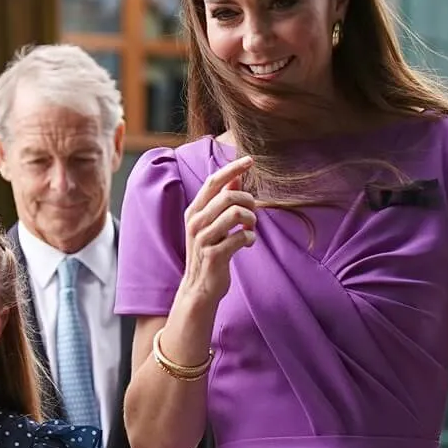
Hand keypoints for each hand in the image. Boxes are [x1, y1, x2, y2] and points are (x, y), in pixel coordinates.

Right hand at [179, 155, 256, 306]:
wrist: (199, 288)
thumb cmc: (209, 252)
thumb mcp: (212, 224)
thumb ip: (222, 200)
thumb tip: (236, 176)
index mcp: (194, 211)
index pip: (213, 181)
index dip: (232, 168)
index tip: (250, 160)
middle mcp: (195, 222)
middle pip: (229, 196)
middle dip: (248, 202)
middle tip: (252, 215)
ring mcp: (203, 239)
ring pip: (236, 214)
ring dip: (251, 220)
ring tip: (250, 230)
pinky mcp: (213, 255)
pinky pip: (240, 237)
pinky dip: (250, 239)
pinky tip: (248, 244)